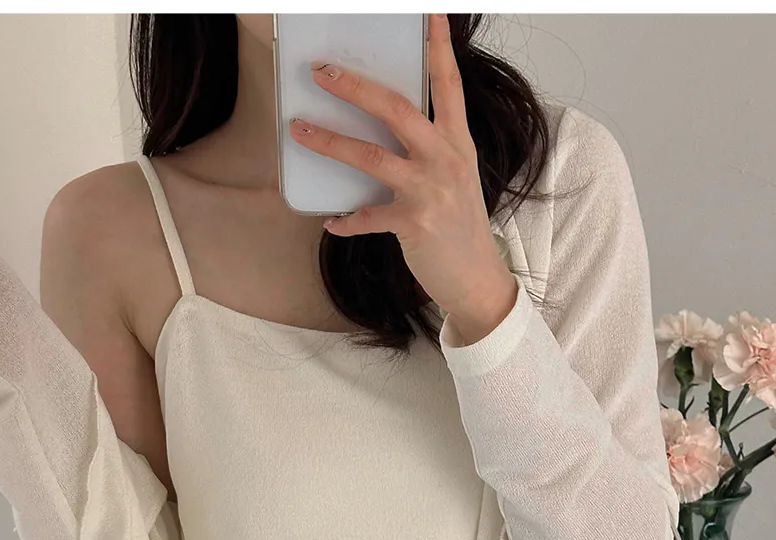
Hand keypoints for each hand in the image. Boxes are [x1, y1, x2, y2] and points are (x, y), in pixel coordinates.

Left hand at [287, 13, 517, 341]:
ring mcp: (430, 191)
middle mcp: (446, 159)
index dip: (438, 46)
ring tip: (300, 131)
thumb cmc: (459, 226)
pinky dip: (345, 221)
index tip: (429, 13)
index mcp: (458, 142)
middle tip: (322, 72)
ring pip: (371, 157)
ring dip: (330, 142)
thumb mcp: (455, 176)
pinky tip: (330, 222)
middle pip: (396, 109)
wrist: (476, 278)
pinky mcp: (413, 224)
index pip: (448, 84)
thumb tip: (383, 129)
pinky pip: (366, 216)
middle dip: (355, 87)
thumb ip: (429, 148)